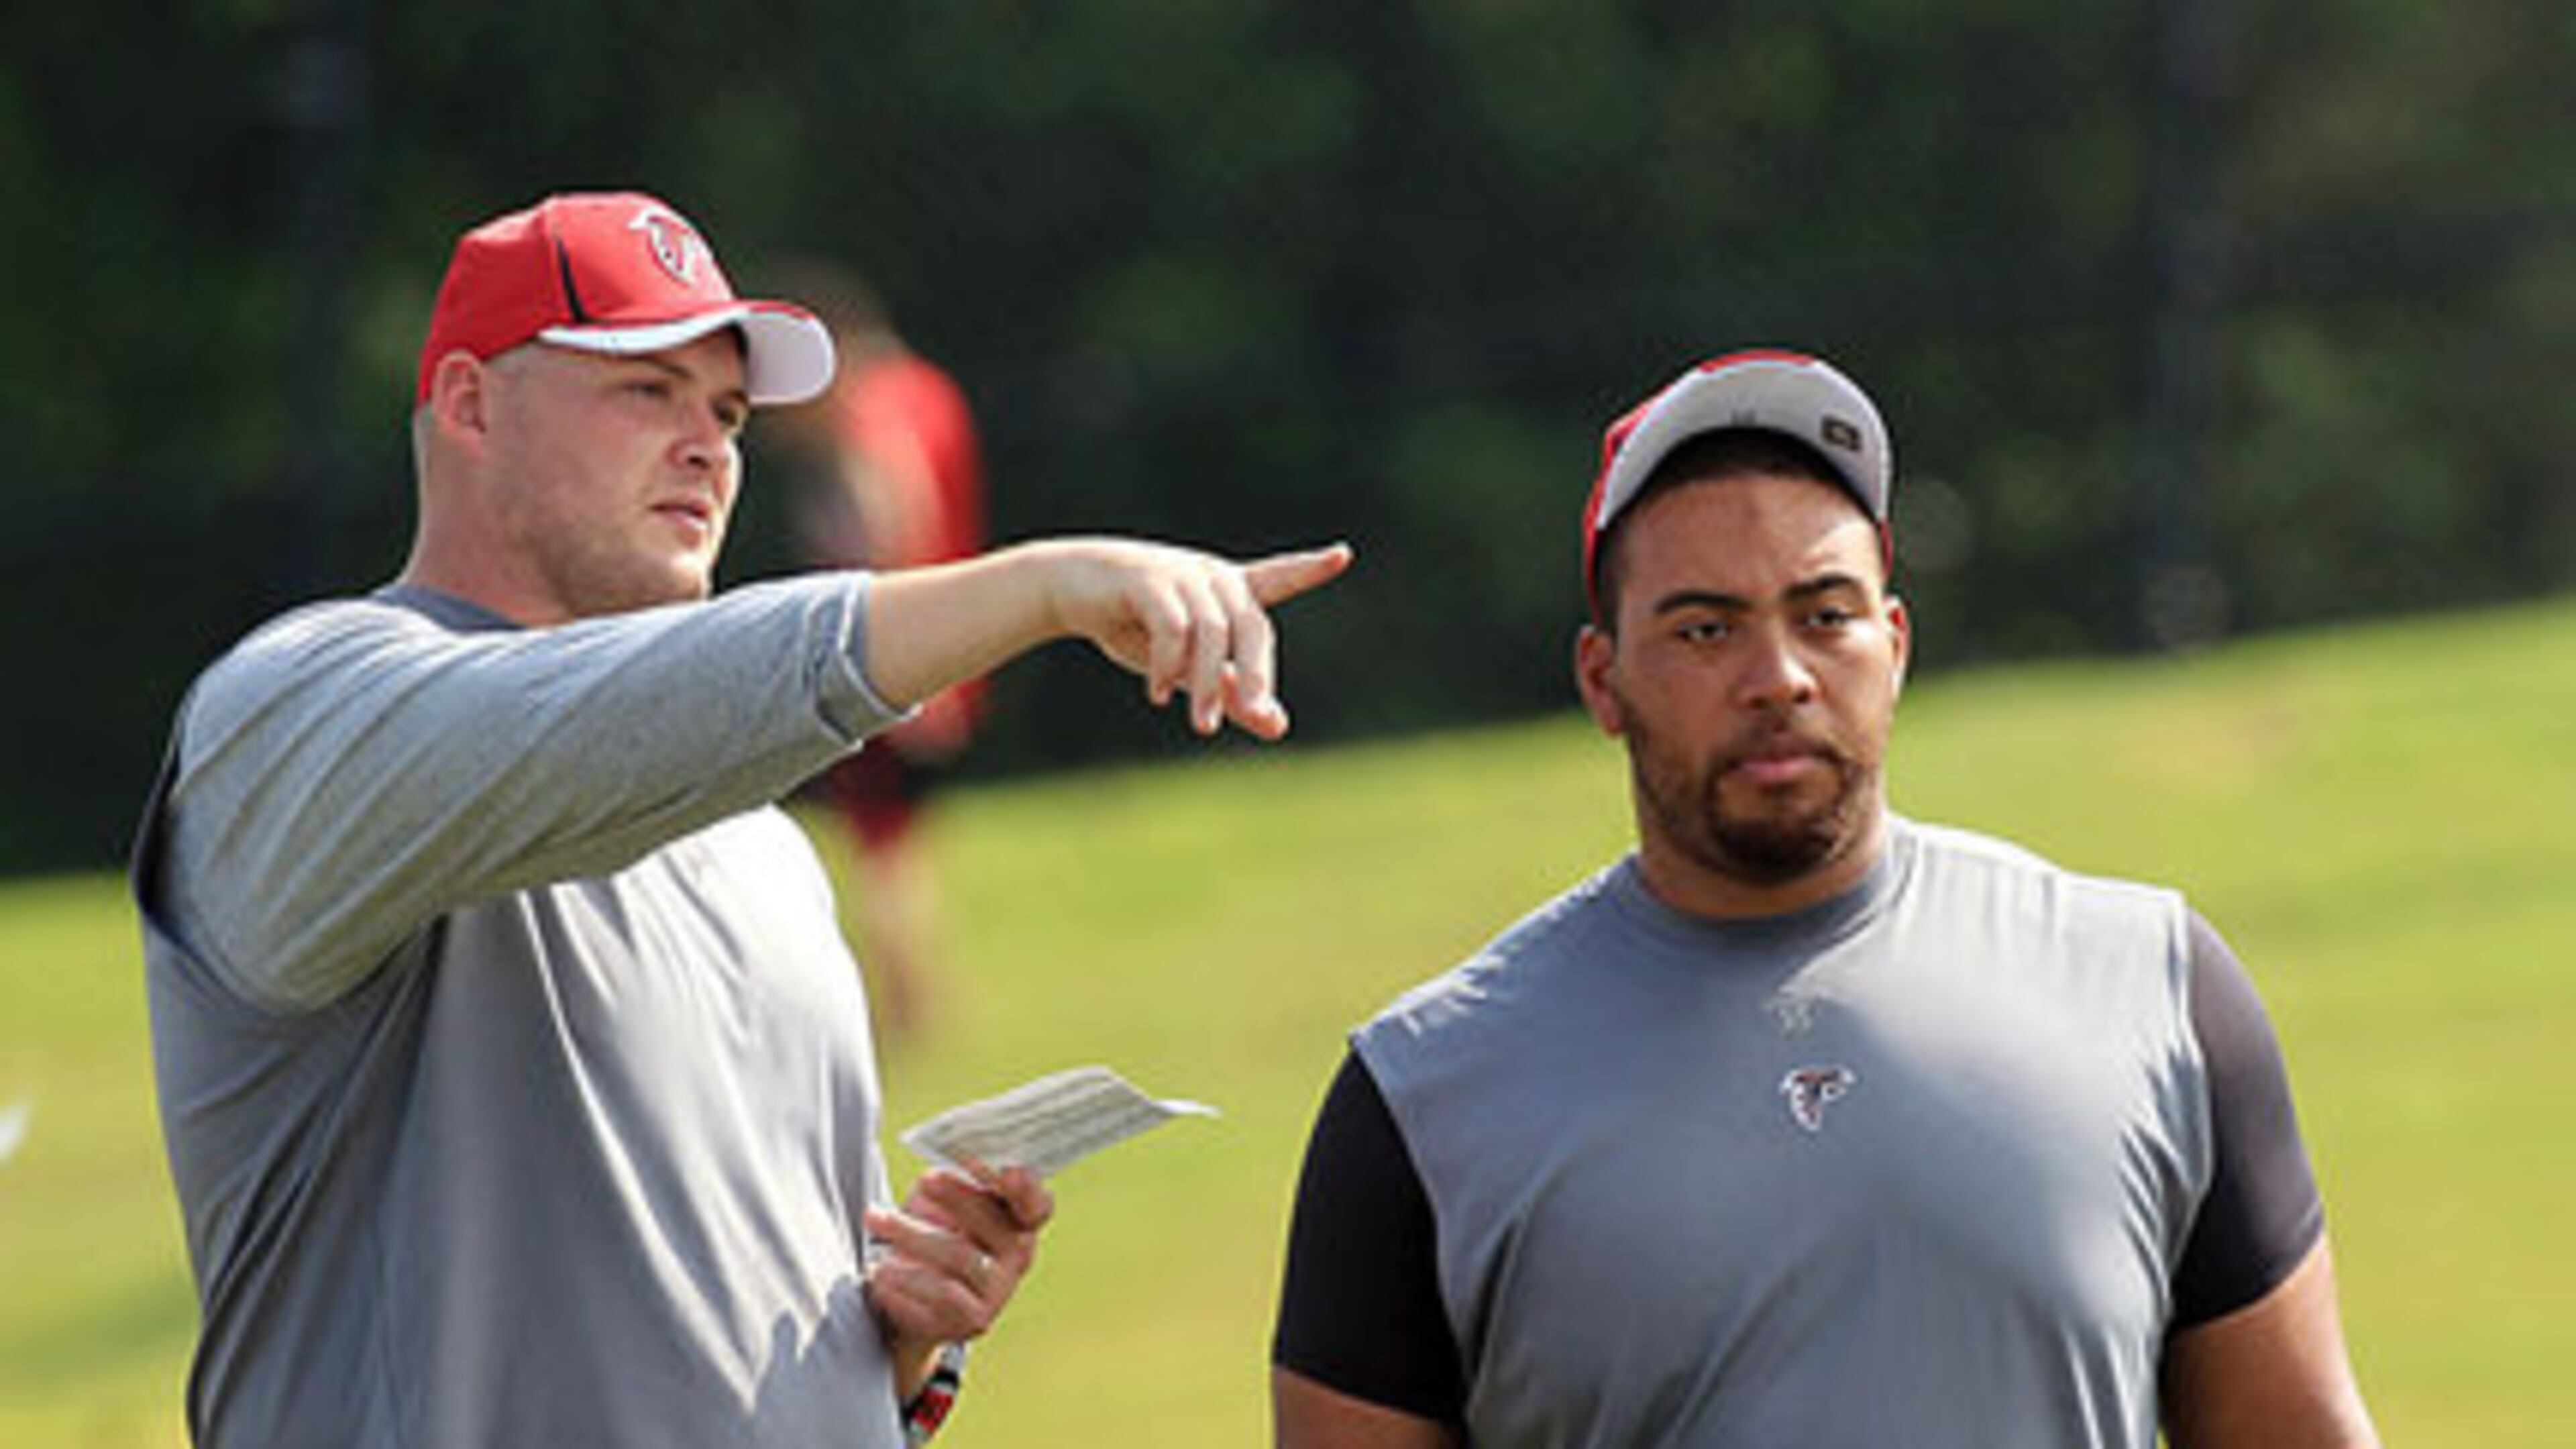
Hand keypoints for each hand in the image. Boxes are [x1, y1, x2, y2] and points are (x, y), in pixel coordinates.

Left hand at [864, 1162, 1054, 1365]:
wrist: (913, 1302)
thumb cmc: (933, 1234)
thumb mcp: (942, 1202)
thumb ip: (950, 1182)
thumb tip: (935, 1175)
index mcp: (1019, 1221)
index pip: (1038, 1204)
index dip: (1024, 1187)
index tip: (1003, 1169)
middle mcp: (1018, 1256)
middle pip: (989, 1221)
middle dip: (955, 1195)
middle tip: (924, 1181)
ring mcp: (999, 1291)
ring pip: (959, 1254)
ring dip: (912, 1232)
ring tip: (876, 1218)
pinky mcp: (975, 1319)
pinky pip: (942, 1293)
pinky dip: (907, 1277)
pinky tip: (880, 1271)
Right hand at [1040, 539, 1352, 738]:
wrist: (1067, 587)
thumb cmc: (1134, 625)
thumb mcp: (1187, 667)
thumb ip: (1232, 694)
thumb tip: (1278, 726)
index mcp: (1229, 590)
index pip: (1278, 577)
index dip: (1309, 569)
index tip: (1342, 555)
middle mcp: (1212, 578)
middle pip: (1252, 627)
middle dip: (1255, 676)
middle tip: (1254, 716)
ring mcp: (1180, 575)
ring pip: (1213, 635)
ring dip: (1206, 685)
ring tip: (1200, 726)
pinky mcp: (1147, 581)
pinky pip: (1173, 629)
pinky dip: (1167, 666)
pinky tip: (1156, 693)